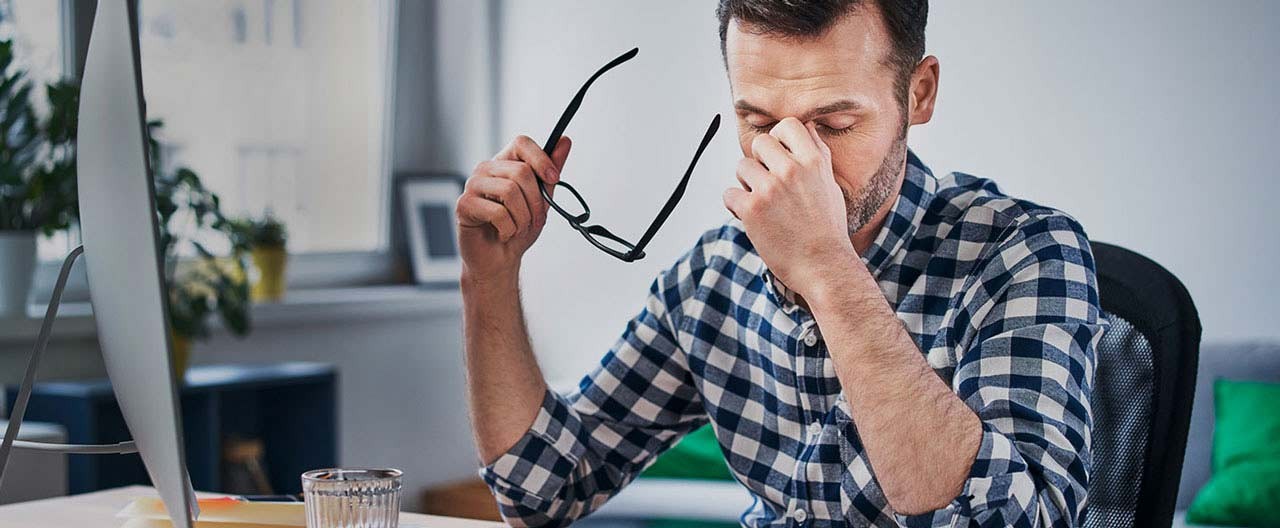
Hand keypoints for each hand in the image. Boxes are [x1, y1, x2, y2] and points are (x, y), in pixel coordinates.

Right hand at [457, 135, 571, 282]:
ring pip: (510, 191)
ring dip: (523, 218)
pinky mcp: (464, 205)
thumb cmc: (517, 228)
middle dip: (536, 201)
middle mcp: (486, 170)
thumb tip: (564, 142)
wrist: (499, 260)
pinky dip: (509, 229)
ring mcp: (472, 185)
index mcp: (504, 163)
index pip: (521, 143)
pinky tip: (503, 233)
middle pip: (521, 171)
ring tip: (518, 228)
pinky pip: (497, 212)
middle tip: (536, 220)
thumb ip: (550, 172)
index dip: (541, 159)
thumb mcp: (541, 199)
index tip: (554, 177)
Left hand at [723, 117, 856, 300]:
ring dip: (746, 184)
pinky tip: (751, 219)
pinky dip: (736, 206)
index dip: (779, 139)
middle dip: (760, 161)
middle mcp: (791, 170)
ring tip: (762, 204)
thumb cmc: (827, 229)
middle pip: (760, 143)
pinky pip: (729, 194)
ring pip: (742, 167)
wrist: (823, 266)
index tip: (780, 157)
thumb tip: (807, 128)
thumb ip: (816, 155)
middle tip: (768, 184)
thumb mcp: (829, 185)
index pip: (787, 125)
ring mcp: (770, 188)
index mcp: (814, 161)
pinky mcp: (751, 209)